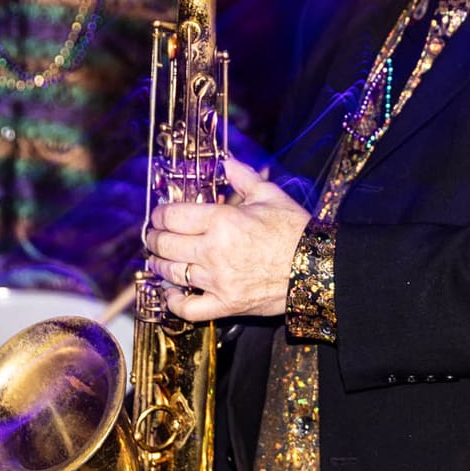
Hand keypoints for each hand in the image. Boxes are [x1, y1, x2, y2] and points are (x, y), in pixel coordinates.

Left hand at [145, 157, 309, 322]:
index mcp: (222, 220)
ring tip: (156, 260)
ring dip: (158, 265)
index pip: (173, 216)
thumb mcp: (271, 196)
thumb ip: (243, 177)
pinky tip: (170, 292)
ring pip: (171, 273)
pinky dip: (173, 301)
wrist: (317, 268)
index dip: (159, 214)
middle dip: (153, 238)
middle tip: (152, 236)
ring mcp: (217, 280)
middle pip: (165, 244)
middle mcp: (213, 250)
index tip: (158, 215)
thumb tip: (226, 161)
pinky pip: (187, 308)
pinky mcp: (225, 304)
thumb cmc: (296, 231)